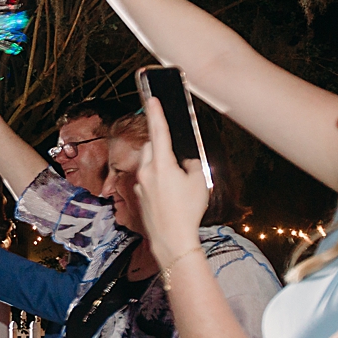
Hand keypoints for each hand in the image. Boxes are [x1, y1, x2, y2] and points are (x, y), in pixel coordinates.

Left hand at [134, 96, 210, 267]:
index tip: (151, 99)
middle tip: (176, 156)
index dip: (156, 113)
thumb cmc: (187, 210)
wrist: (171, 239)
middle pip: (150, 147)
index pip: (158, 132)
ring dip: (158, 164)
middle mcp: (146, 172)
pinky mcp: (138, 197)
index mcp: (161, 164)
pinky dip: (156, 181)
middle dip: (160, 145)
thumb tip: (185, 161)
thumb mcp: (199, 182)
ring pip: (147, 164)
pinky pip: (146, 181)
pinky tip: (169, 195)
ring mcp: (139, 185)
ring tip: (176, 180)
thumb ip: (191, 165)